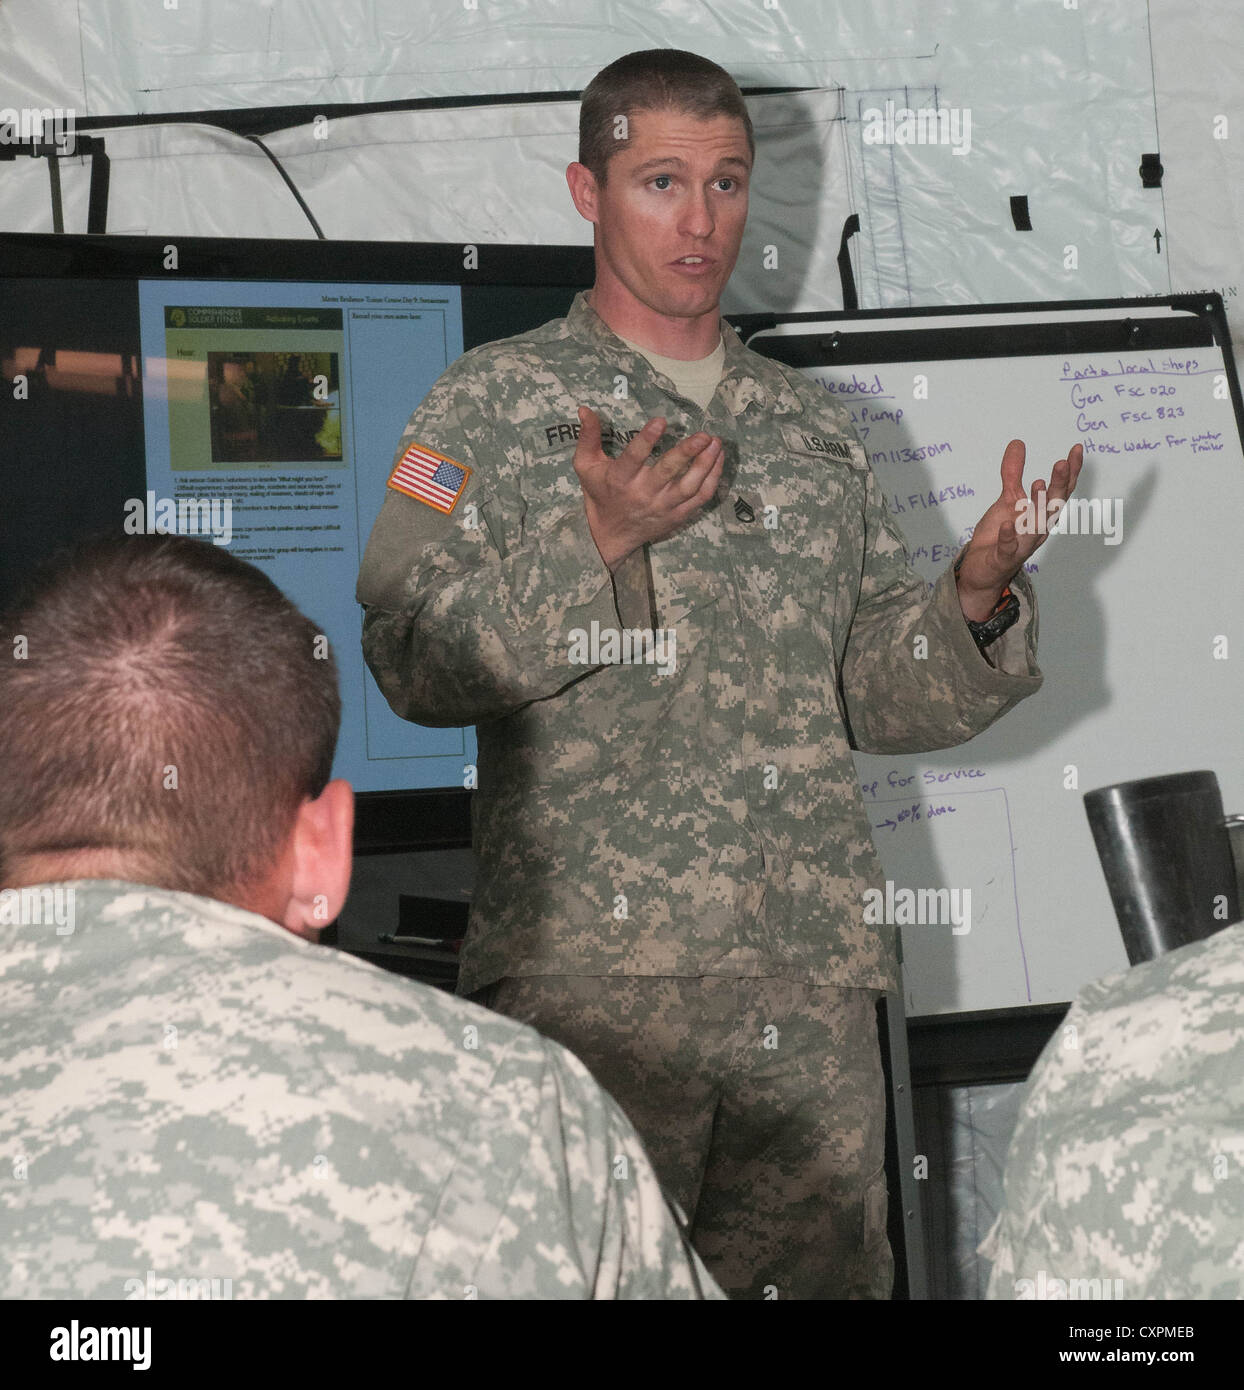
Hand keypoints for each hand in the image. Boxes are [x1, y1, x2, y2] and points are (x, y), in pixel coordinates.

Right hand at [573, 406, 724, 568]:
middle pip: (668, 473)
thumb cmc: (600, 494)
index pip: (634, 458)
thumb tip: (585, 409)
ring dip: (706, 465)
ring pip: (689, 486)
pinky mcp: (677, 515)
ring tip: (716, 443)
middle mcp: (643, 494)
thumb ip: (588, 437)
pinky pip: (700, 498)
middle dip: (687, 453)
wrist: (610, 536)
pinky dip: (712, 479)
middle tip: (703, 435)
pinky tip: (718, 459)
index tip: (661, 421)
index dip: (646, 439)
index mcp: (620, 480)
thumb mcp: (586, 466)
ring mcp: (663, 507)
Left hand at [955, 440, 1083, 619]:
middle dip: (1059, 485)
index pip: (1060, 491)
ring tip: (1040, 483)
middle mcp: (1037, 529)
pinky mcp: (1003, 558)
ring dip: (1039, 507)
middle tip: (1062, 462)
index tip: (1077, 448)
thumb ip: (1013, 474)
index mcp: (1041, 514)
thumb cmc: (999, 536)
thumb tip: (1018, 442)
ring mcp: (1022, 545)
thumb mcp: (1007, 500)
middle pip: (1053, 506)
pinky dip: (1008, 538)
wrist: (981, 569)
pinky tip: (1006, 526)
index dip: (1070, 471)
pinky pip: (1008, 549)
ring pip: (1036, 527)